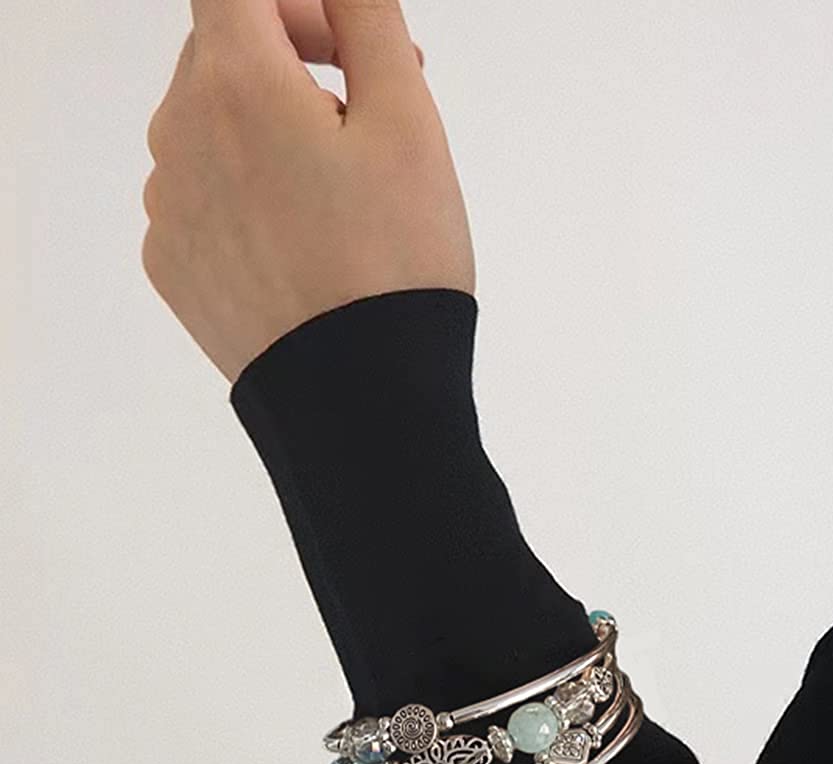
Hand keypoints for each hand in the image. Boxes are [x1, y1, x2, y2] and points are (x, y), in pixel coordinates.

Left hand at [142, 0, 474, 383]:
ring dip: (270, 134)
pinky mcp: (173, 265)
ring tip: (341, 198)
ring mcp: (169, 205)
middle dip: (296, 64)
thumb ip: (366, 19)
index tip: (346, 43)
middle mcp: (179, 134)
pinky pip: (204, 199)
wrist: (360, 401)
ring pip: (213, 129)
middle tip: (374, 116)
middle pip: (223, 53)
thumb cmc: (394, 266)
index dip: (296, 1)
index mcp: (237, 83)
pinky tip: (304, 244)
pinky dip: (247, 198)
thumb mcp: (409, 121)